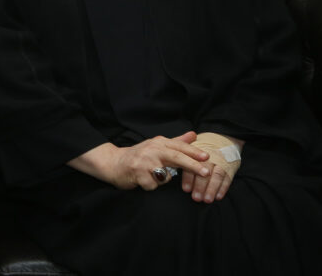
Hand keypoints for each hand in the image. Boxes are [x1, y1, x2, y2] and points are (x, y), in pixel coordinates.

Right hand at [69, 131, 210, 189]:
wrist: (114, 163)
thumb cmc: (139, 156)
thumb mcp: (157, 146)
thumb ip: (177, 142)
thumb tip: (194, 134)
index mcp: (158, 143)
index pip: (179, 146)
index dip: (194, 152)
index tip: (207, 157)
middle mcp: (151, 150)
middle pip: (175, 157)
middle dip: (192, 165)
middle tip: (205, 172)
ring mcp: (144, 162)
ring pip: (165, 176)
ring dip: (162, 180)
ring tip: (151, 175)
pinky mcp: (137, 174)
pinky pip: (153, 186)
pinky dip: (150, 186)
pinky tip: (142, 180)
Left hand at [181, 132, 242, 202]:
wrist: (222, 139)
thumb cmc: (201, 149)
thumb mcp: (191, 149)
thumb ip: (181, 158)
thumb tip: (167, 173)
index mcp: (197, 152)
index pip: (192, 164)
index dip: (189, 178)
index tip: (186, 189)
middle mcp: (210, 156)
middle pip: (205, 171)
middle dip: (200, 186)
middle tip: (196, 198)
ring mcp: (221, 161)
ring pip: (217, 175)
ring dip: (212, 189)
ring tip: (206, 199)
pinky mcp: (230, 167)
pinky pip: (228, 178)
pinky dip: (223, 188)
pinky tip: (218, 197)